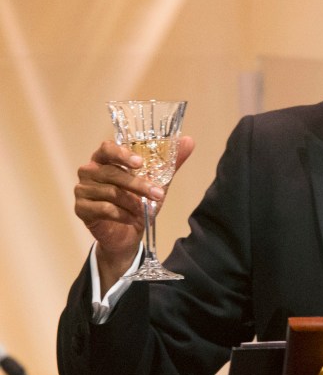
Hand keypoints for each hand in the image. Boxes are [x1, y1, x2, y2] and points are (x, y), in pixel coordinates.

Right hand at [74, 136, 194, 293]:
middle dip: (138, 184)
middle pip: (112, 173)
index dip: (122, 154)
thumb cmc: (139, 202)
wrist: (128, 233)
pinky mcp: (81, 208)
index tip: (140, 163)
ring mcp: (82, 189)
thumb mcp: (158, 181)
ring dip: (133, 202)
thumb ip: (171, 161)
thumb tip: (189, 141)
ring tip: (145, 209)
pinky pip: (103, 209)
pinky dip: (122, 214)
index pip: (106, 148)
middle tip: (158, 194)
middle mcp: (90, 170)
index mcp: (105, 159)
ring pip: (110, 192)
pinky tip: (133, 218)